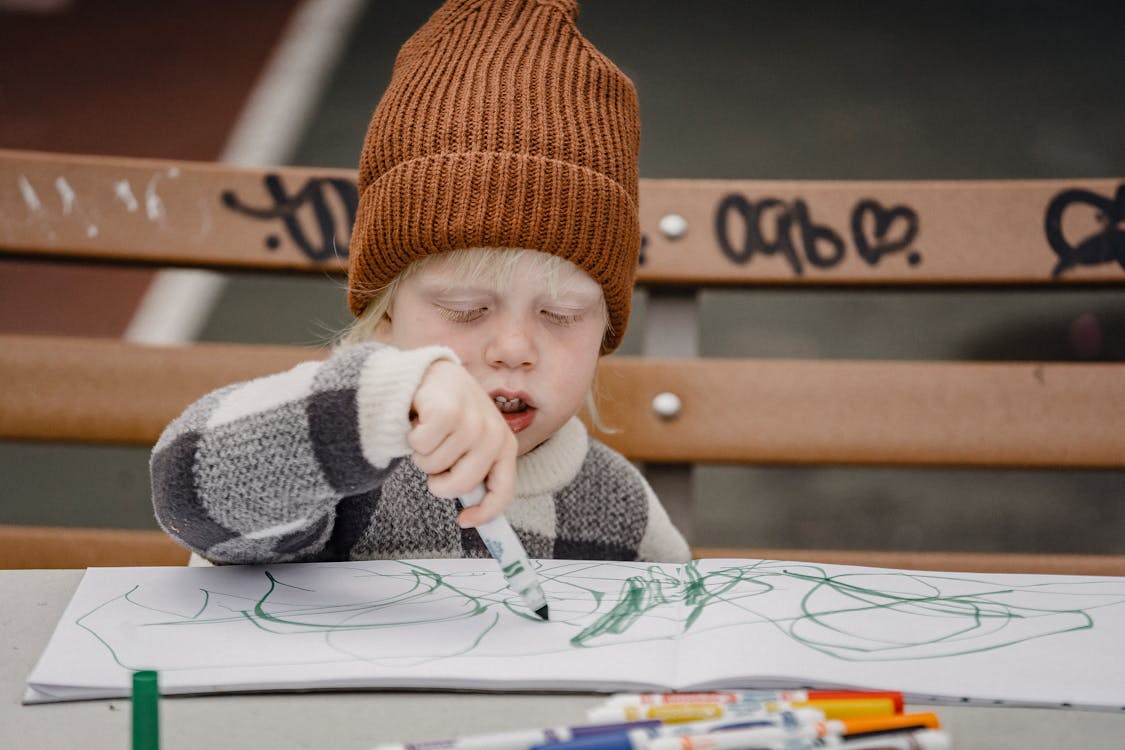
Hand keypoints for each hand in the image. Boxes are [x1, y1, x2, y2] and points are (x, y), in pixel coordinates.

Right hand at [409, 360, 516, 526]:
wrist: (432, 375)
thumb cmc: (451, 416)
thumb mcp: (471, 443)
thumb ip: (476, 471)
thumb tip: (473, 514)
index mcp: (505, 445)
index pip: (503, 490)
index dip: (485, 512)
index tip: (465, 521)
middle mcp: (493, 434)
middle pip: (460, 485)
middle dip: (439, 481)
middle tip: (434, 460)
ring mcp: (471, 422)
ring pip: (433, 466)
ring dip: (423, 454)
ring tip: (430, 431)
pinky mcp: (447, 412)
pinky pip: (420, 447)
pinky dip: (412, 437)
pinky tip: (421, 418)